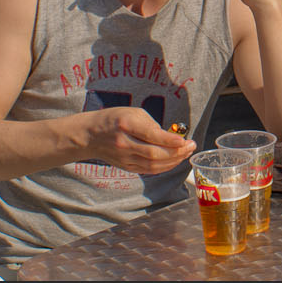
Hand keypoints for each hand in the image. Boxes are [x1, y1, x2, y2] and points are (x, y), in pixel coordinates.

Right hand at [77, 107, 195, 174]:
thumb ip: (152, 125)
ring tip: (186, 153)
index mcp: (126, 124)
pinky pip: (149, 170)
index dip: (170, 140)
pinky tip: (174, 161)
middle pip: (155, 154)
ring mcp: (124, 158)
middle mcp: (125, 143)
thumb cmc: (114, 119)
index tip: (185, 141)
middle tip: (191, 146)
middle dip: (177, 152)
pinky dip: (164, 167)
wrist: (90, 135)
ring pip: (153, 165)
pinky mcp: (126, 167)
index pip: (151, 135)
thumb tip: (171, 138)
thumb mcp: (133, 112)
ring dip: (173, 161)